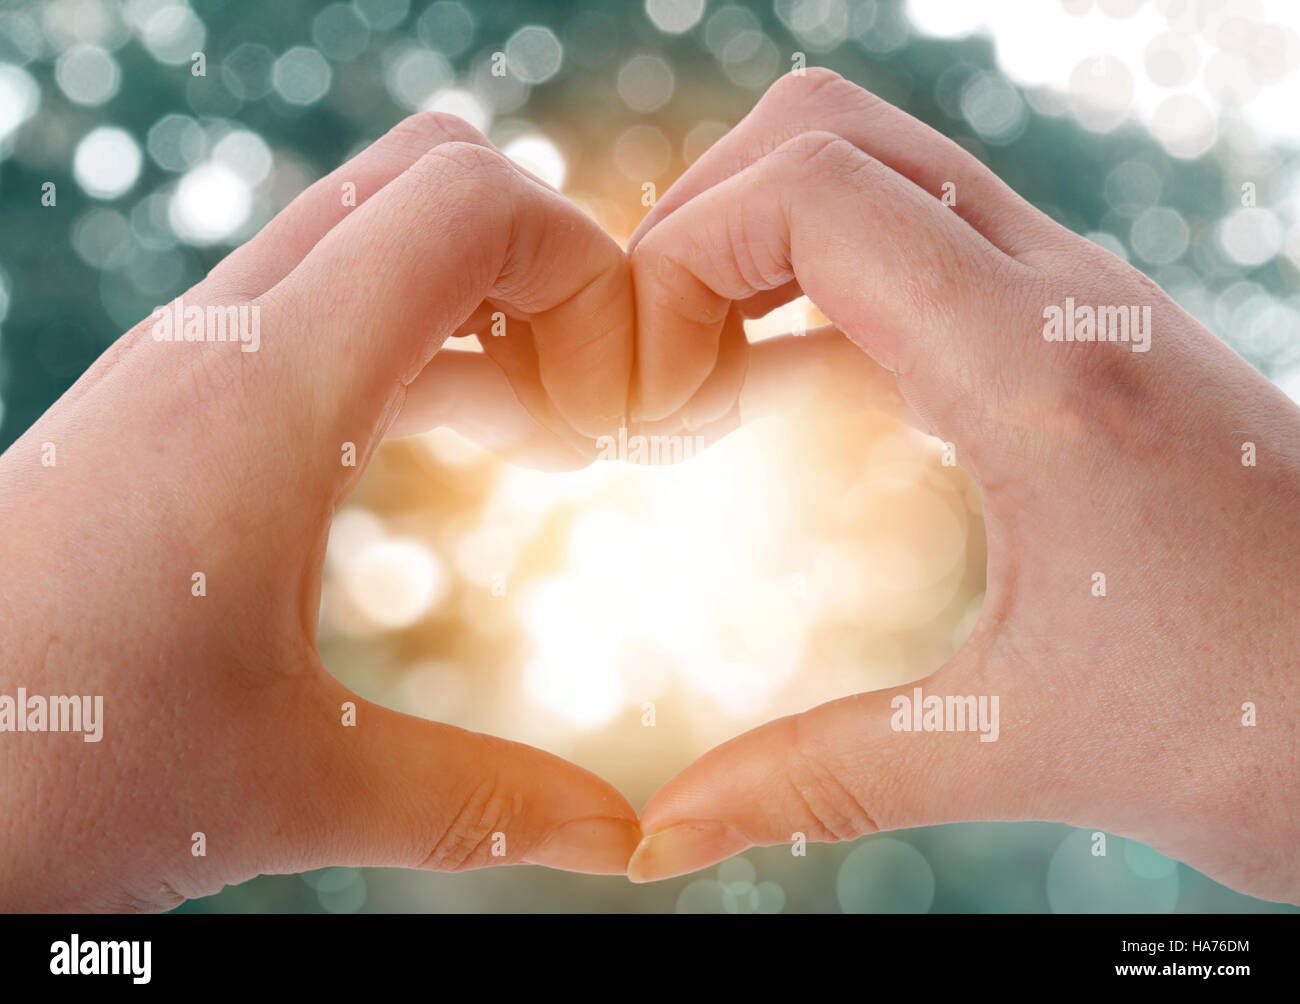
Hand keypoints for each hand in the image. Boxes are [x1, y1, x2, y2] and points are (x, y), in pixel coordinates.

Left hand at [0, 113, 651, 910]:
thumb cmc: (43, 776)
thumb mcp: (287, 791)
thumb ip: (477, 805)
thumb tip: (621, 841)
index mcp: (266, 396)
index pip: (465, 206)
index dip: (582, 266)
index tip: (620, 398)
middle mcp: (221, 340)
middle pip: (421, 179)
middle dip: (540, 260)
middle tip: (589, 400)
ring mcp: (187, 361)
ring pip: (370, 236)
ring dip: (480, 306)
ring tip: (545, 435)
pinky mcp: (168, 402)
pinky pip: (324, 306)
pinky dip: (416, 340)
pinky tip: (451, 447)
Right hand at [624, 69, 1299, 902]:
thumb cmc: (1279, 730)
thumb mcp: (1025, 749)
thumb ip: (823, 781)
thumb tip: (661, 839)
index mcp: (1040, 371)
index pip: (812, 189)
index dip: (681, 252)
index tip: (635, 380)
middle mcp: (1066, 300)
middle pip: (836, 132)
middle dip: (705, 213)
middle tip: (645, 348)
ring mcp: (1084, 308)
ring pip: (885, 173)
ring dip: (762, 240)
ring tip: (690, 366)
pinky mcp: (1090, 344)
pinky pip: (929, 254)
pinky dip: (823, 288)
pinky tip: (780, 392)